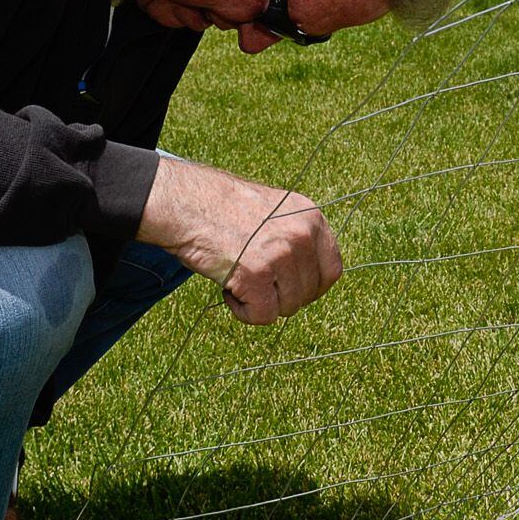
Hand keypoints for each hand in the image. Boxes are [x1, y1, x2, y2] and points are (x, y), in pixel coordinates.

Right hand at [138, 155, 345, 323]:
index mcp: (310, 217)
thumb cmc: (222, 208)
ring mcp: (281, 254)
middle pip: (308, 293)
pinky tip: (228, 290)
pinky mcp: (257, 275)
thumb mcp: (275, 211)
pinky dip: (244, 312)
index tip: (291, 290)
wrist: (186, 203)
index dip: (313, 287)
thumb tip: (309, 278)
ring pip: (287, 307)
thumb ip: (296, 238)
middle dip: (282, 297)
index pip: (332, 270)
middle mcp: (302, 234)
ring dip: (261, 302)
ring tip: (237, 280)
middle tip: (254, 282)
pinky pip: (263, 316)